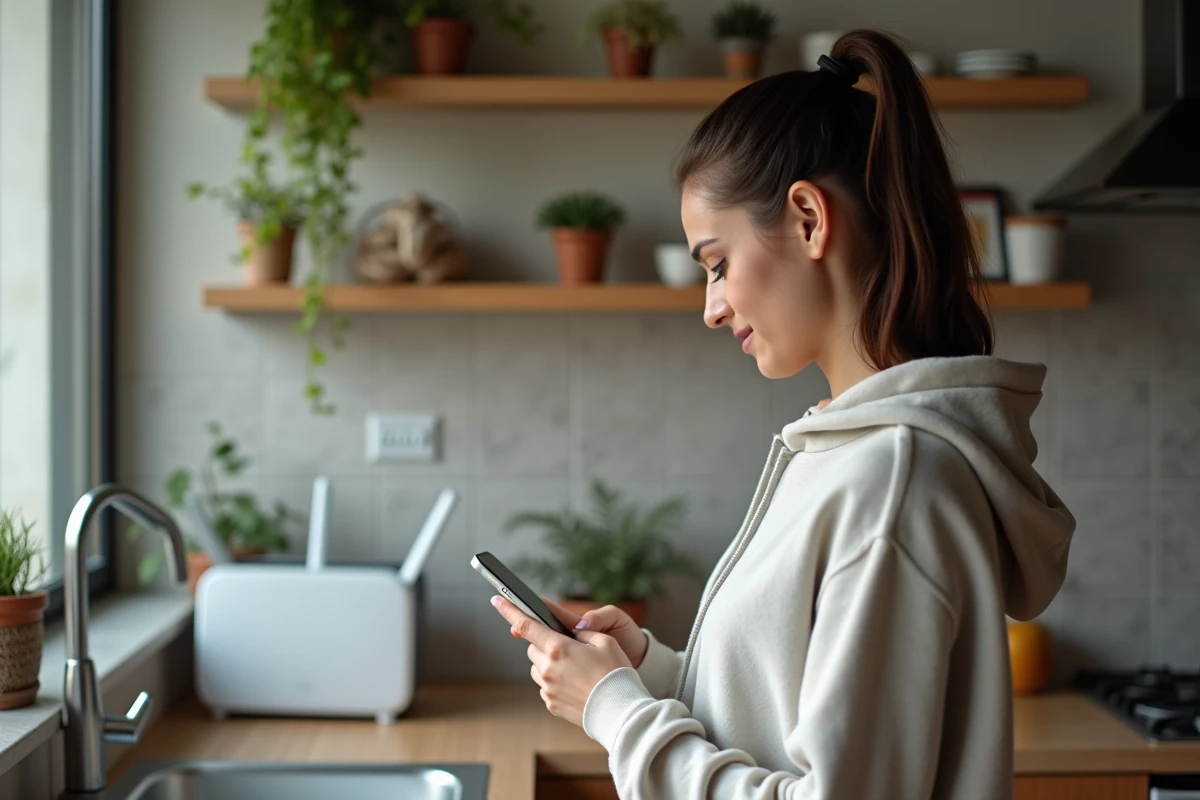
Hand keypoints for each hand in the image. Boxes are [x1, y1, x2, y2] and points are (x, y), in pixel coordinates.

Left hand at [490, 595, 631, 726]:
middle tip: (567, 647)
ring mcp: (547, 688)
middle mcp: (547, 668)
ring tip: (575, 669)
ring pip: (537, 668)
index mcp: (558, 648)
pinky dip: (555, 681)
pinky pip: (545, 686)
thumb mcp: (605, 642)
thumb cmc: (615, 674)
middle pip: (533, 648)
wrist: (620, 713)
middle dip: (545, 644)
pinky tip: (575, 684)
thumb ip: (582, 633)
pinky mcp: (551, 704)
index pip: (526, 625)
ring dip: (548, 663)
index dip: (510, 611)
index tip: (497, 601)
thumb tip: (570, 633)